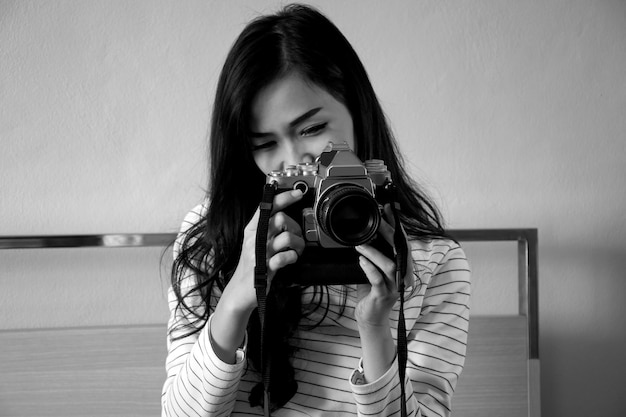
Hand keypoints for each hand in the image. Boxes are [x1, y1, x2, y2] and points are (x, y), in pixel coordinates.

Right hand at [223, 189, 305, 312]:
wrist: (240, 292)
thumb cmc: (251, 266)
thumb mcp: (255, 243)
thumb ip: (267, 229)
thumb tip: (284, 215)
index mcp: (252, 229)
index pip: (267, 207)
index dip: (284, 198)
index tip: (297, 193)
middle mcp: (254, 238)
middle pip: (280, 219)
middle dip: (295, 226)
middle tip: (296, 236)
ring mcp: (259, 253)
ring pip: (286, 237)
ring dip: (298, 244)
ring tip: (296, 250)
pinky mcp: (265, 268)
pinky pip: (284, 257)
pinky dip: (292, 257)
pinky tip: (290, 259)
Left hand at [354, 204, 412, 326]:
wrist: (370, 318)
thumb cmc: (372, 292)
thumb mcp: (375, 268)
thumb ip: (375, 254)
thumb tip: (368, 232)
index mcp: (402, 267)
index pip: (402, 243)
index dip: (397, 226)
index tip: (388, 210)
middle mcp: (402, 277)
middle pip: (400, 251)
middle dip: (388, 234)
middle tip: (376, 222)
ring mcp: (394, 288)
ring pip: (389, 265)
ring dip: (374, 253)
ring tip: (360, 245)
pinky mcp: (382, 296)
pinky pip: (378, 280)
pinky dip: (369, 269)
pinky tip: (361, 261)